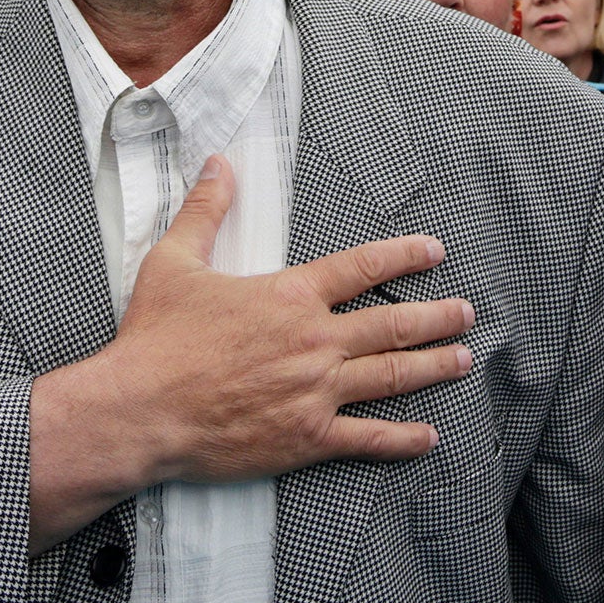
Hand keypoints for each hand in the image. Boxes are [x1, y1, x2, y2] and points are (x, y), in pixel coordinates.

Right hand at [28, 155, 475, 550]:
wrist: (138, 411)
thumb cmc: (155, 339)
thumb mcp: (174, 262)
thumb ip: (205, 211)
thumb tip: (218, 164)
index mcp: (290, 296)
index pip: (362, 267)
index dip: (403, 256)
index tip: (434, 251)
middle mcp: (314, 341)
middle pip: (392, 324)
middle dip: (436, 317)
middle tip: (465, 312)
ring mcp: (316, 392)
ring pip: (391, 376)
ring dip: (433, 366)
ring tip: (462, 359)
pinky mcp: (307, 437)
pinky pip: (368, 438)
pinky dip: (403, 438)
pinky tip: (429, 436)